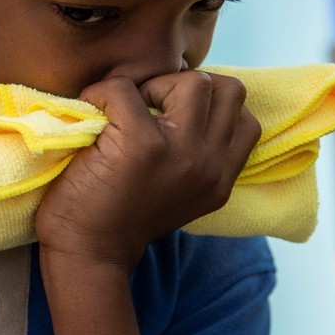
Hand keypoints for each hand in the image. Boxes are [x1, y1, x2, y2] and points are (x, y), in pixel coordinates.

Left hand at [36, 71, 259, 272]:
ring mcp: (180, 152)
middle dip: (187, 86)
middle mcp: (210, 165)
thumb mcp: (178, 194)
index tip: (172, 115)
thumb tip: (182, 103)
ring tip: (126, 112)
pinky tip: (92, 114)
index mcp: (220, 179)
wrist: (87, 254)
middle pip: (229, 89)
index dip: (210, 104)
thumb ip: (194, 157)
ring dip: (155, 85)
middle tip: (148, 109)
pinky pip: (123, 89)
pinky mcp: (141, 144)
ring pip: (193, 80)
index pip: (247, 119)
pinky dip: (102, 92)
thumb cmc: (119, 218)